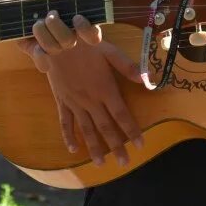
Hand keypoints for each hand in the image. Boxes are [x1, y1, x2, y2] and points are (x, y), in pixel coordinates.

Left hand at [19, 0, 103, 55]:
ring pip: (55, 48)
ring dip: (43, 32)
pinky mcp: (37, 53)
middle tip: (51, 14)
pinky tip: (34, 44)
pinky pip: (44, 64)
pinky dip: (40, 56)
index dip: (88, 31)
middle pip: (70, 41)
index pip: (93, 36)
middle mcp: (67, 36)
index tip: (77, 18)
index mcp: (77, 23)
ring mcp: (52, 46)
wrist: (13, 2)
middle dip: (58, 27)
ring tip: (36, 21)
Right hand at [20, 33, 143, 166]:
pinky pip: (65, 122)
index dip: (132, 130)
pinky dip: (68, 136)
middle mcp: (91, 100)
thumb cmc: (86, 44)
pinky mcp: (62, 101)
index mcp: (105, 89)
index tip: (141, 145)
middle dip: (116, 146)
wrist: (57, 40)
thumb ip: (127, 67)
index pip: (122, 115)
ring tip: (101, 164)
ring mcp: (75, 102)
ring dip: (94, 148)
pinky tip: (72, 149)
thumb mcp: (109, 51)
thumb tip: (148, 80)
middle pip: (106, 127)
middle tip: (124, 163)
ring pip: (86, 129)